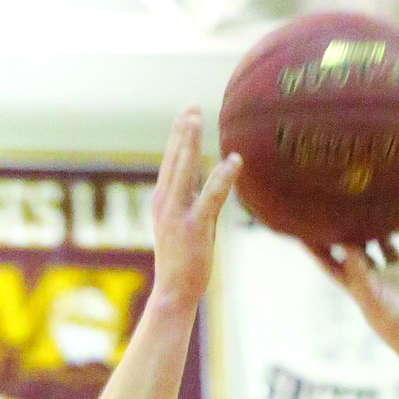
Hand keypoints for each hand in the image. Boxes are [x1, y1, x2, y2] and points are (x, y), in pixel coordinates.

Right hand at [152, 108, 240, 309]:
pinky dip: (222, 178)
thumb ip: (194, 202)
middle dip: (182, 130)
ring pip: (184, 170)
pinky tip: (234, 162)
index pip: (171, 161)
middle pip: (174, 158)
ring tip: (198, 118)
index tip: (188, 112)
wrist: (173, 293)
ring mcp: (179, 215)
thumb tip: (209, 184)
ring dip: (190, 143)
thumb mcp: (182, 226)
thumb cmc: (181, 262)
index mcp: (164, 201)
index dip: (179, 135)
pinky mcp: (195, 229)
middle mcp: (166, 203)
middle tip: (191, 106)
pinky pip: (210, 197)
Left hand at [312, 203, 398, 363]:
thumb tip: (344, 242)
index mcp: (359, 287)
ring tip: (381, 193)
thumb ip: (358, 271)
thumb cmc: (397, 328)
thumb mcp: (371, 298)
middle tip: (341, 197)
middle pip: (359, 247)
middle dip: (349, 227)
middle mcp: (378, 278)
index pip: (331, 262)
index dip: (315, 246)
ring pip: (391, 242)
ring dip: (388, 221)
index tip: (301, 224)